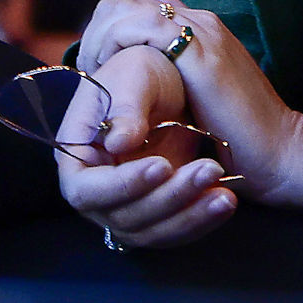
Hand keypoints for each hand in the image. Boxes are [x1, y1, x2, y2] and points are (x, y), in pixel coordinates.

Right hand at [51, 25, 237, 248]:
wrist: (171, 82)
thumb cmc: (142, 72)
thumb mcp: (135, 75)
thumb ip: (126, 106)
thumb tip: (118, 143)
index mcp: (79, 156)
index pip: (85, 190)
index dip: (121, 185)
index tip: (161, 164)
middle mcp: (98, 190)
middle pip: (125, 216)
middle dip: (169, 198)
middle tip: (209, 169)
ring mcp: (127, 206)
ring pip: (153, 230)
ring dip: (189, 216)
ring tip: (224, 196)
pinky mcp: (157, 213)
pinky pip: (174, 229)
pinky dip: (200, 220)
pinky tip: (224, 202)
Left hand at [71, 0, 302, 213]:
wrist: (282, 152)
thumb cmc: (241, 139)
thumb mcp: (199, 103)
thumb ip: (175, 84)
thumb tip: (141, 86)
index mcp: (200, 30)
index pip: (135, 9)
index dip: (106, 37)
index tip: (98, 75)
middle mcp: (200, 21)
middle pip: (122, 3)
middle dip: (95, 37)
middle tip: (91, 77)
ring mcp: (201, 32)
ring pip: (124, 8)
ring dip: (98, 42)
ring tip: (95, 78)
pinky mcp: (200, 52)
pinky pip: (139, 26)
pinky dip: (113, 45)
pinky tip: (109, 76)